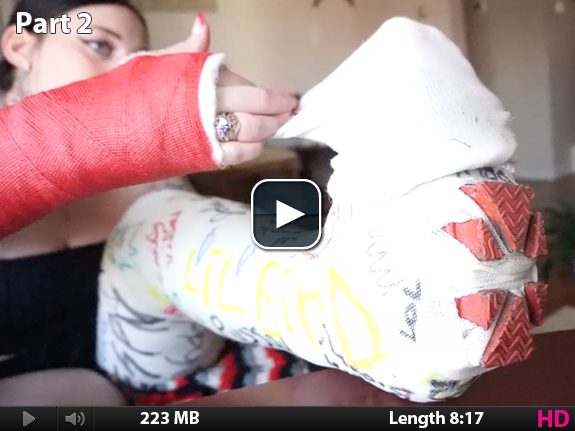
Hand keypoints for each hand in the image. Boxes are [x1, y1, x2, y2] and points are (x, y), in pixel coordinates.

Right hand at [147, 14, 298, 166]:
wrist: (108, 128)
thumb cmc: (132, 92)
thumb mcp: (159, 62)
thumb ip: (189, 49)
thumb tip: (204, 25)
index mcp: (202, 79)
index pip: (248, 88)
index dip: (272, 95)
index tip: (287, 98)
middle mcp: (209, 105)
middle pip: (258, 108)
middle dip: (281, 110)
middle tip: (292, 110)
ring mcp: (208, 132)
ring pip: (253, 130)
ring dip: (272, 128)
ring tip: (282, 124)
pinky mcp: (204, 156)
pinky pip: (239, 154)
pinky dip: (253, 149)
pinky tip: (260, 143)